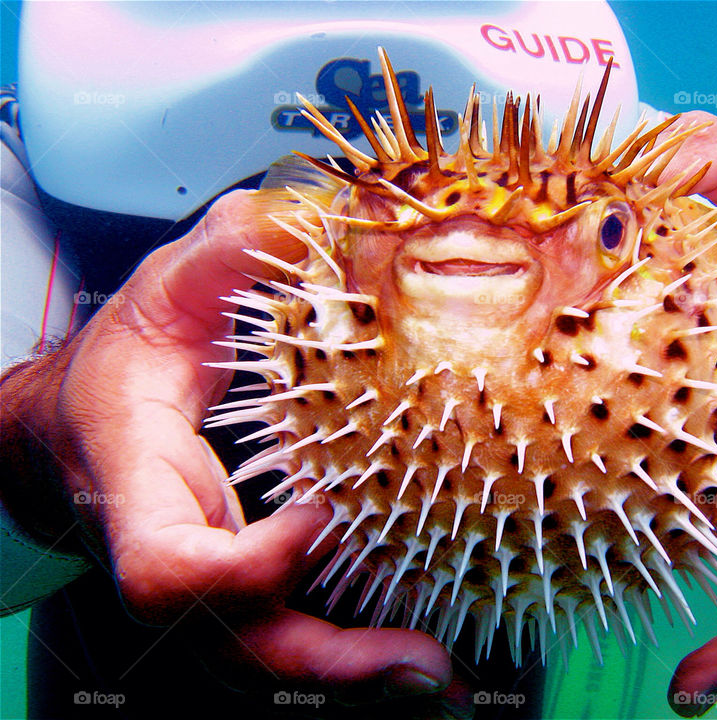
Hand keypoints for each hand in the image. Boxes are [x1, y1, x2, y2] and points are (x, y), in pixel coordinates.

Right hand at [0, 191, 464, 714]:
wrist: (82, 424)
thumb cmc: (127, 358)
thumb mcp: (168, 289)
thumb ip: (233, 249)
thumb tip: (321, 215)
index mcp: (136, 486)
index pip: (166, 571)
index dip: (243, 568)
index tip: (320, 519)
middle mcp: (173, 554)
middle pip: (234, 647)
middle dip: (329, 667)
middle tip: (431, 670)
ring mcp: (207, 584)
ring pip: (272, 661)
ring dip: (360, 681)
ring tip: (450, 683)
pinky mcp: (244, 587)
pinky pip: (296, 635)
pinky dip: (358, 655)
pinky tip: (428, 652)